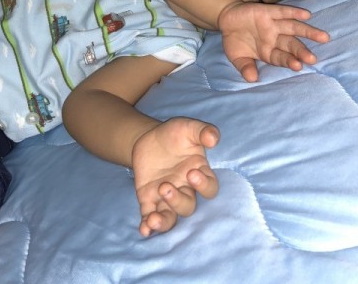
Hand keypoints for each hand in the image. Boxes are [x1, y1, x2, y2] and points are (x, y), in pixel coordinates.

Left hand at [132, 118, 218, 236]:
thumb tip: (213, 139)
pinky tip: (144, 229)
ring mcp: (166, 197)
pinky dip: (148, 225)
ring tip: (154, 218)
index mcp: (199, 174)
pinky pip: (150, 215)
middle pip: (188, 206)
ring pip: (171, 217)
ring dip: (164, 221)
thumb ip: (203, 131)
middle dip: (178, 201)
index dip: (204, 185)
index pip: (209, 188)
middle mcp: (185, 189)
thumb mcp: (188, 127)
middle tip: (165, 186)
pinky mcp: (149, 199)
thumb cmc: (175, 134)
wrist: (149, 137)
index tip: (192, 173)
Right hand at [218, 1, 328, 81]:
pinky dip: (294, 13)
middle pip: (292, 45)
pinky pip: (283, 12)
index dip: (289, 61)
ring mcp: (273, 25)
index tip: (298, 66)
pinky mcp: (268, 11)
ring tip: (324, 37)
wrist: (226, 19)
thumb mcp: (236, 56)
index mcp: (268, 51)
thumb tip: (251, 79)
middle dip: (302, 51)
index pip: (281, 57)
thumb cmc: (235, 40)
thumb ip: (245, 66)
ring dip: (308, 32)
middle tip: (312, 58)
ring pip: (294, 28)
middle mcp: (275, 38)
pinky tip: (307, 15)